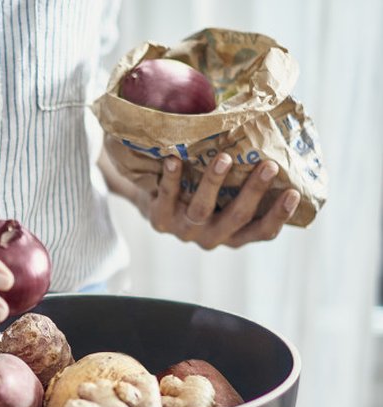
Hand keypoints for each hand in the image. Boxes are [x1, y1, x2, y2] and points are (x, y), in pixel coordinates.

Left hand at [141, 154, 300, 248]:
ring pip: (201, 210)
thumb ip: (249, 174)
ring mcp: (185, 231)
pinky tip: (173, 159)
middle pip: (236, 218)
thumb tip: (280, 126)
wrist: (156, 199)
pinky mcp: (160, 221)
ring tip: (224, 158)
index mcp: (234, 233)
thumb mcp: (229, 190)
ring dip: (213, 183)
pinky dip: (171, 178)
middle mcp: (211, 237)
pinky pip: (167, 199)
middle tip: (269, 165)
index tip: (294, 192)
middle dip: (253, 192)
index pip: (262, 232)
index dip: (279, 216)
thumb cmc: (203, 188)